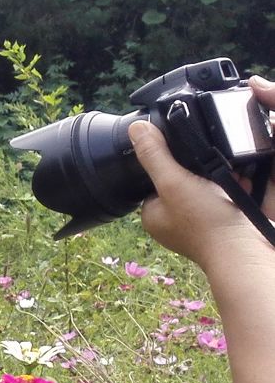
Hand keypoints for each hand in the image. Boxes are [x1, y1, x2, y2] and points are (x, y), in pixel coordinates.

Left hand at [135, 76, 274, 269]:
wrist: (246, 252)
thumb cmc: (206, 222)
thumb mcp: (174, 182)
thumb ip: (155, 156)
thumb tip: (136, 129)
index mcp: (153, 216)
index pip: (153, 180)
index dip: (169, 162)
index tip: (186, 152)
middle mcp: (173, 224)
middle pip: (183, 183)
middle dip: (201, 170)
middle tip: (214, 164)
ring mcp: (200, 227)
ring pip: (208, 190)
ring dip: (221, 178)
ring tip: (230, 174)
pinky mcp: (224, 227)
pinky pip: (227, 200)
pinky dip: (235, 189)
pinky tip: (243, 184)